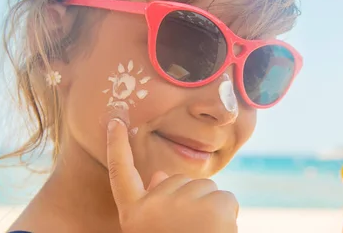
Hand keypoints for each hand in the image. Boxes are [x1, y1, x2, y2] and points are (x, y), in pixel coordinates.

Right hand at [106, 118, 238, 232]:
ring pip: (207, 189)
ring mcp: (182, 204)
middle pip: (180, 181)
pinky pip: (226, 199)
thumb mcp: (155, 229)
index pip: (120, 174)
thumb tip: (160, 172)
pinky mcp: (212, 206)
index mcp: (135, 215)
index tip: (114, 120)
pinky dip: (228, 216)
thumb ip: (154, 202)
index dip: (116, 146)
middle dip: (191, 201)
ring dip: (211, 210)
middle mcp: (153, 205)